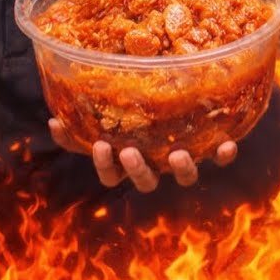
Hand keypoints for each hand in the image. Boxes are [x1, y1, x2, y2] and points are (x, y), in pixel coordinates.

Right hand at [48, 118, 237, 191]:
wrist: (183, 98)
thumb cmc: (136, 113)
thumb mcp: (106, 117)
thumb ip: (80, 125)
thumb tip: (54, 120)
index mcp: (129, 162)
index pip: (111, 175)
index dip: (105, 165)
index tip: (102, 145)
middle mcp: (157, 166)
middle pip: (147, 182)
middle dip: (138, 170)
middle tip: (130, 151)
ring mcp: (184, 161)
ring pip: (184, 177)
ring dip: (181, 168)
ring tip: (177, 153)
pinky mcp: (210, 149)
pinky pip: (220, 159)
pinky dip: (223, 154)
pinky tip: (226, 142)